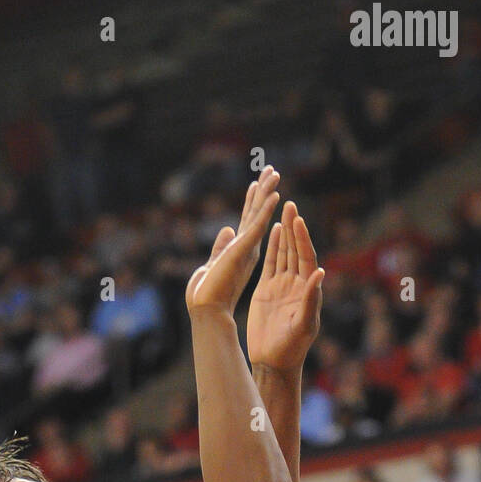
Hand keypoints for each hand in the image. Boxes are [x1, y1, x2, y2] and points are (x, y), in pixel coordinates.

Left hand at [185, 168, 279, 318]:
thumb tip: (226, 229)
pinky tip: (274, 194)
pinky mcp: (245, 250)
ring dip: (268, 193)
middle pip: (257, 214)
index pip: (248, 222)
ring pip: (260, 215)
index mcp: (240, 251)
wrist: (206, 311)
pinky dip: (266, 209)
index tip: (257, 184)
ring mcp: (248, 249)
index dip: (253, 202)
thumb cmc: (206, 295)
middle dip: (264, 192)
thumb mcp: (212, 265)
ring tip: (274, 173)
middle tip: (272, 170)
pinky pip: (259, 226)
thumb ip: (220, 248)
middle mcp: (248, 248)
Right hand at [246, 201, 324, 373]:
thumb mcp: (303, 325)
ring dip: (284, 232)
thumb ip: (311, 300)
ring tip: (283, 210)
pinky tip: (272, 231)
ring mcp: (281, 286)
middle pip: (296, 250)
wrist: (272, 361)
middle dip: (293, 228)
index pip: (306, 258)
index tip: (298, 220)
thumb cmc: (291, 348)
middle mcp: (296, 284)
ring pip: (284, 253)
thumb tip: (320, 273)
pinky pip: (270, 264)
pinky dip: (272, 247)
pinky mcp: (266, 290)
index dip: (302, 238)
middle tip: (290, 205)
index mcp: (307, 290)